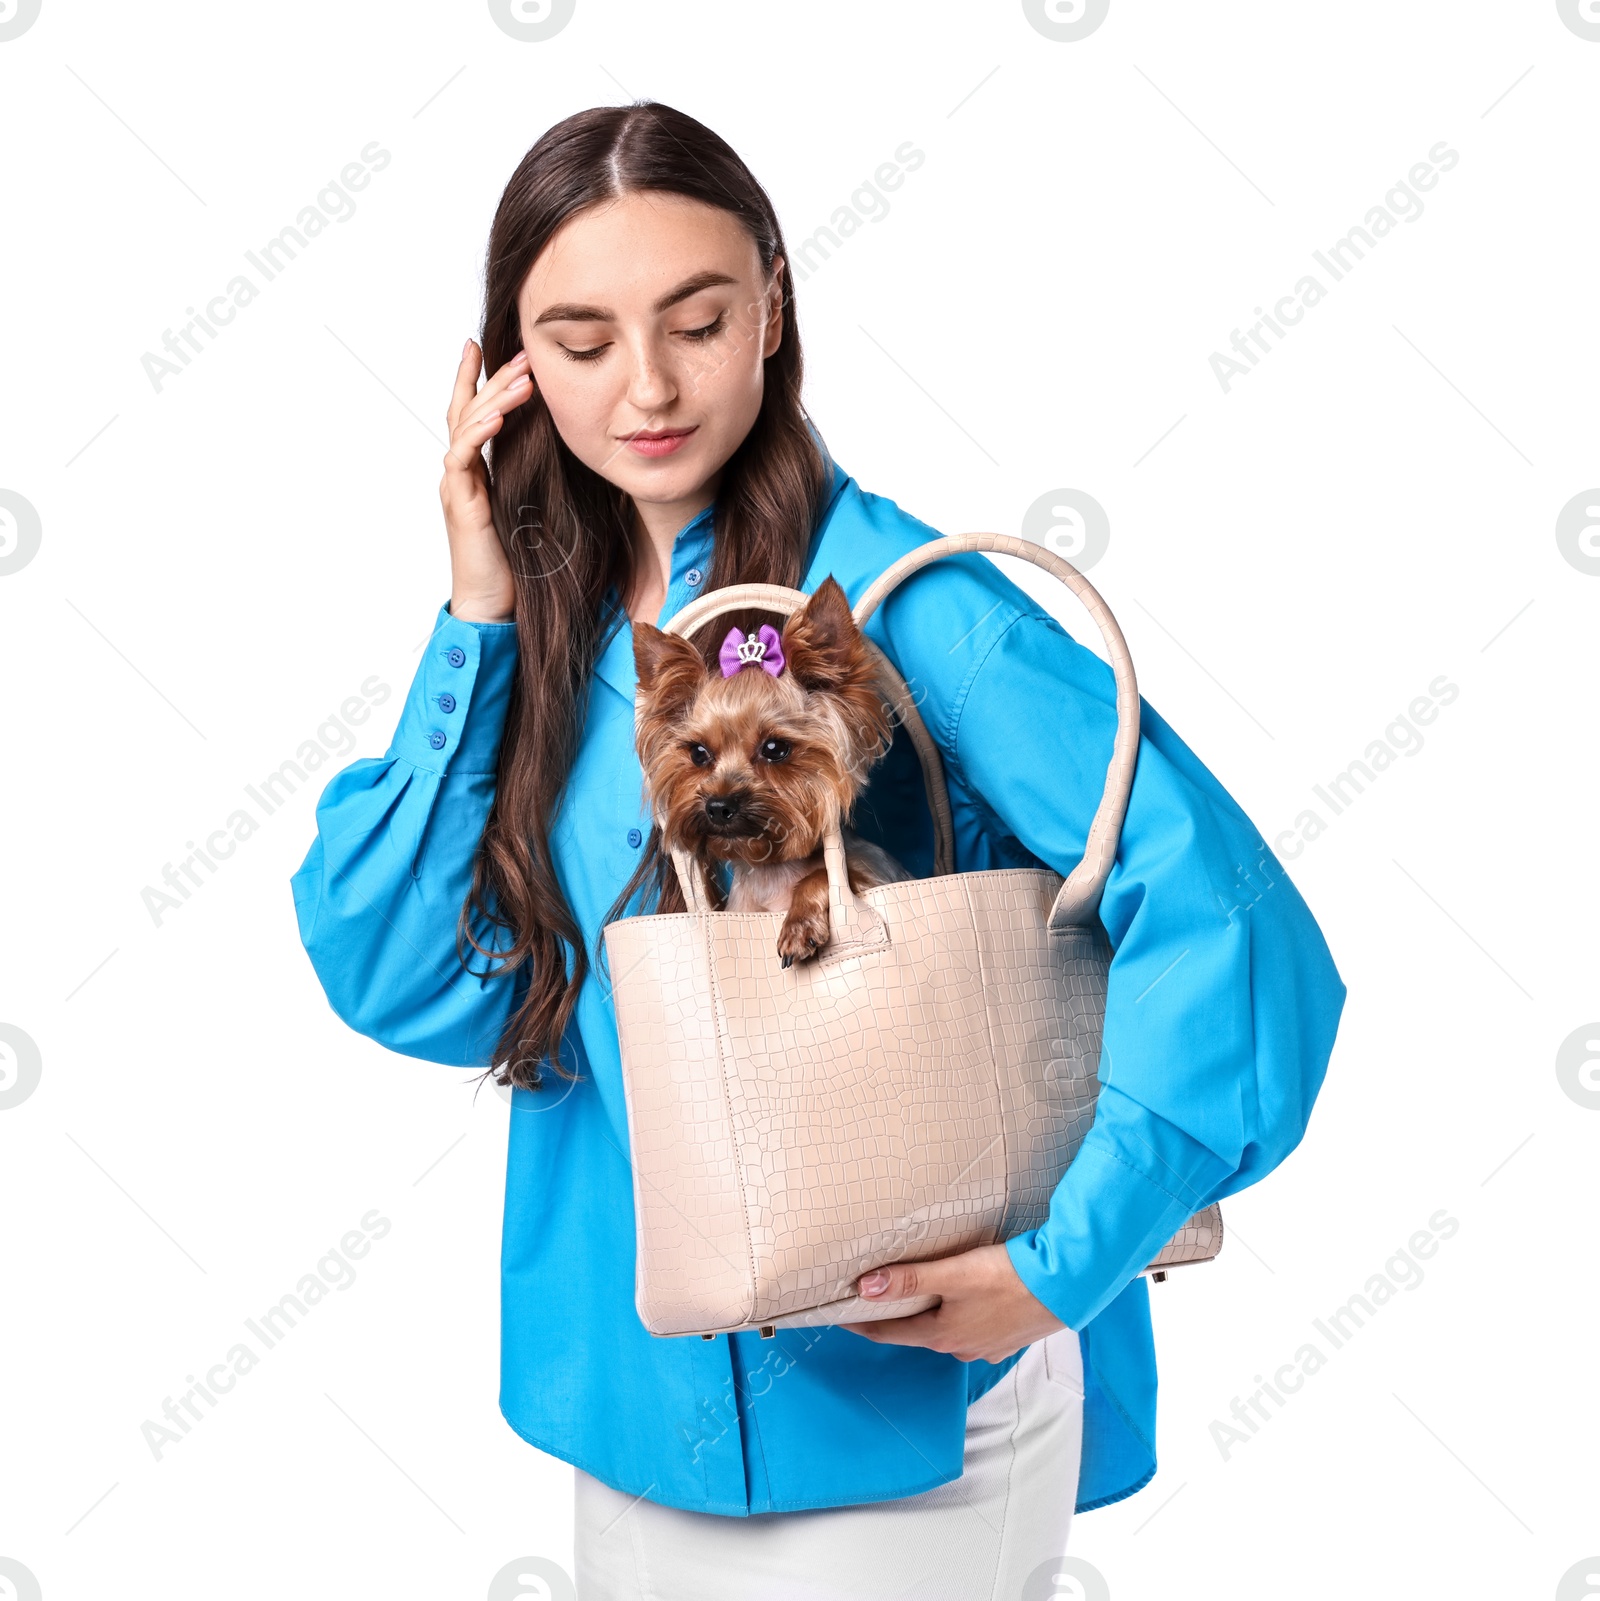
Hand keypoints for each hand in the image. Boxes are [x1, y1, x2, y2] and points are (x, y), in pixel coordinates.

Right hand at [440, 339, 532, 622]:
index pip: (472, 414)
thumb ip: (533, 478)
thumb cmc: (513, 563)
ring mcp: (456, 485)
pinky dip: (478, 432)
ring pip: (466, 425)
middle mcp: (460, 473)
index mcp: (475, 472)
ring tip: (522, 378)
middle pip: (467, 410)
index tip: (489, 347)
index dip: (477, 380)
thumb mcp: (530, 509)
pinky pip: (462, 456)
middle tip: (521, 354)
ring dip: (494, 397)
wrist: (492, 604)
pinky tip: (497, 415)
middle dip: (492, 378)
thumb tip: (566, 452)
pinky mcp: (461, 502)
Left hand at [837, 1243, 1065, 1364]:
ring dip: (931, 1314)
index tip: (839, 1316)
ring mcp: (987, 1346)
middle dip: (896, 1316)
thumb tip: (864, 1288)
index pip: (888, 1333)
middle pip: (917, 1331)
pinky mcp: (1009, 1337)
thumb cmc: (1009, 1279)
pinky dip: (960, 1314)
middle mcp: (962, 1348)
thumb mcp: (954, 1274)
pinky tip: (966, 1299)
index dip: (861, 1324)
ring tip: (921, 1293)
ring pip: (947, 1329)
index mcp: (942, 1335)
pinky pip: (974, 1326)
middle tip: (876, 1296)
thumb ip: (909, 1279)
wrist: (1067, 1288)